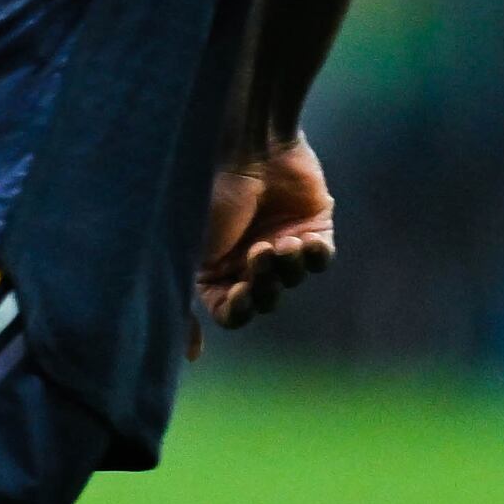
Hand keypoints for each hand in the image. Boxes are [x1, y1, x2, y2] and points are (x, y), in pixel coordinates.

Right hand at [195, 134, 336, 335]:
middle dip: (262, 286)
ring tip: (280, 244)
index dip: (237, 309)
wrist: (248, 144)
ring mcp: (280, 242)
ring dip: (286, 269)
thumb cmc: (208, 192)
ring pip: (292, 280)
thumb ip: (183, 302)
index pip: (228, 311)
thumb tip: (191, 358)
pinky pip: (320, 260)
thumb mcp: (186, 251)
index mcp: (212, 266)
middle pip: (262, 299)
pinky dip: (314, 259)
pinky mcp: (312, 225)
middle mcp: (245, 258)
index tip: (239, 292)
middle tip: (259, 259)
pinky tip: (304, 244)